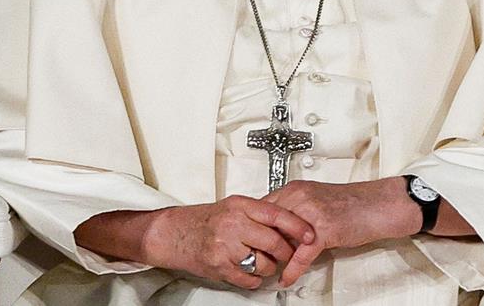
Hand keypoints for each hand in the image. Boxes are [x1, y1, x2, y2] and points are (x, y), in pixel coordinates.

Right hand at [74, 196, 315, 289]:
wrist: (173, 232)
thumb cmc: (204, 219)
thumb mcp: (232, 206)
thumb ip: (257, 213)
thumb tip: (288, 222)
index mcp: (239, 205)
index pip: (277, 214)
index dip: (297, 226)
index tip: (310, 234)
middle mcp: (233, 223)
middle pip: (274, 242)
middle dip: (286, 252)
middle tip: (287, 254)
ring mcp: (225, 245)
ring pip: (263, 263)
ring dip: (269, 267)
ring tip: (264, 262)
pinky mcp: (219, 265)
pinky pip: (248, 278)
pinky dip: (254, 279)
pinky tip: (250, 271)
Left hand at [263, 178, 420, 285]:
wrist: (376, 205)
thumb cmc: (351, 203)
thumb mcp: (316, 198)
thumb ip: (295, 209)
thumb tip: (277, 225)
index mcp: (296, 189)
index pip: (264, 207)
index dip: (256, 226)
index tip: (250, 238)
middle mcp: (300, 198)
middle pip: (268, 223)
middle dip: (260, 242)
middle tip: (255, 257)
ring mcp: (311, 214)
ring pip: (282, 239)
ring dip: (273, 257)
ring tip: (267, 268)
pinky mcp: (324, 230)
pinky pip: (301, 254)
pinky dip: (292, 269)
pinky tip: (287, 277)